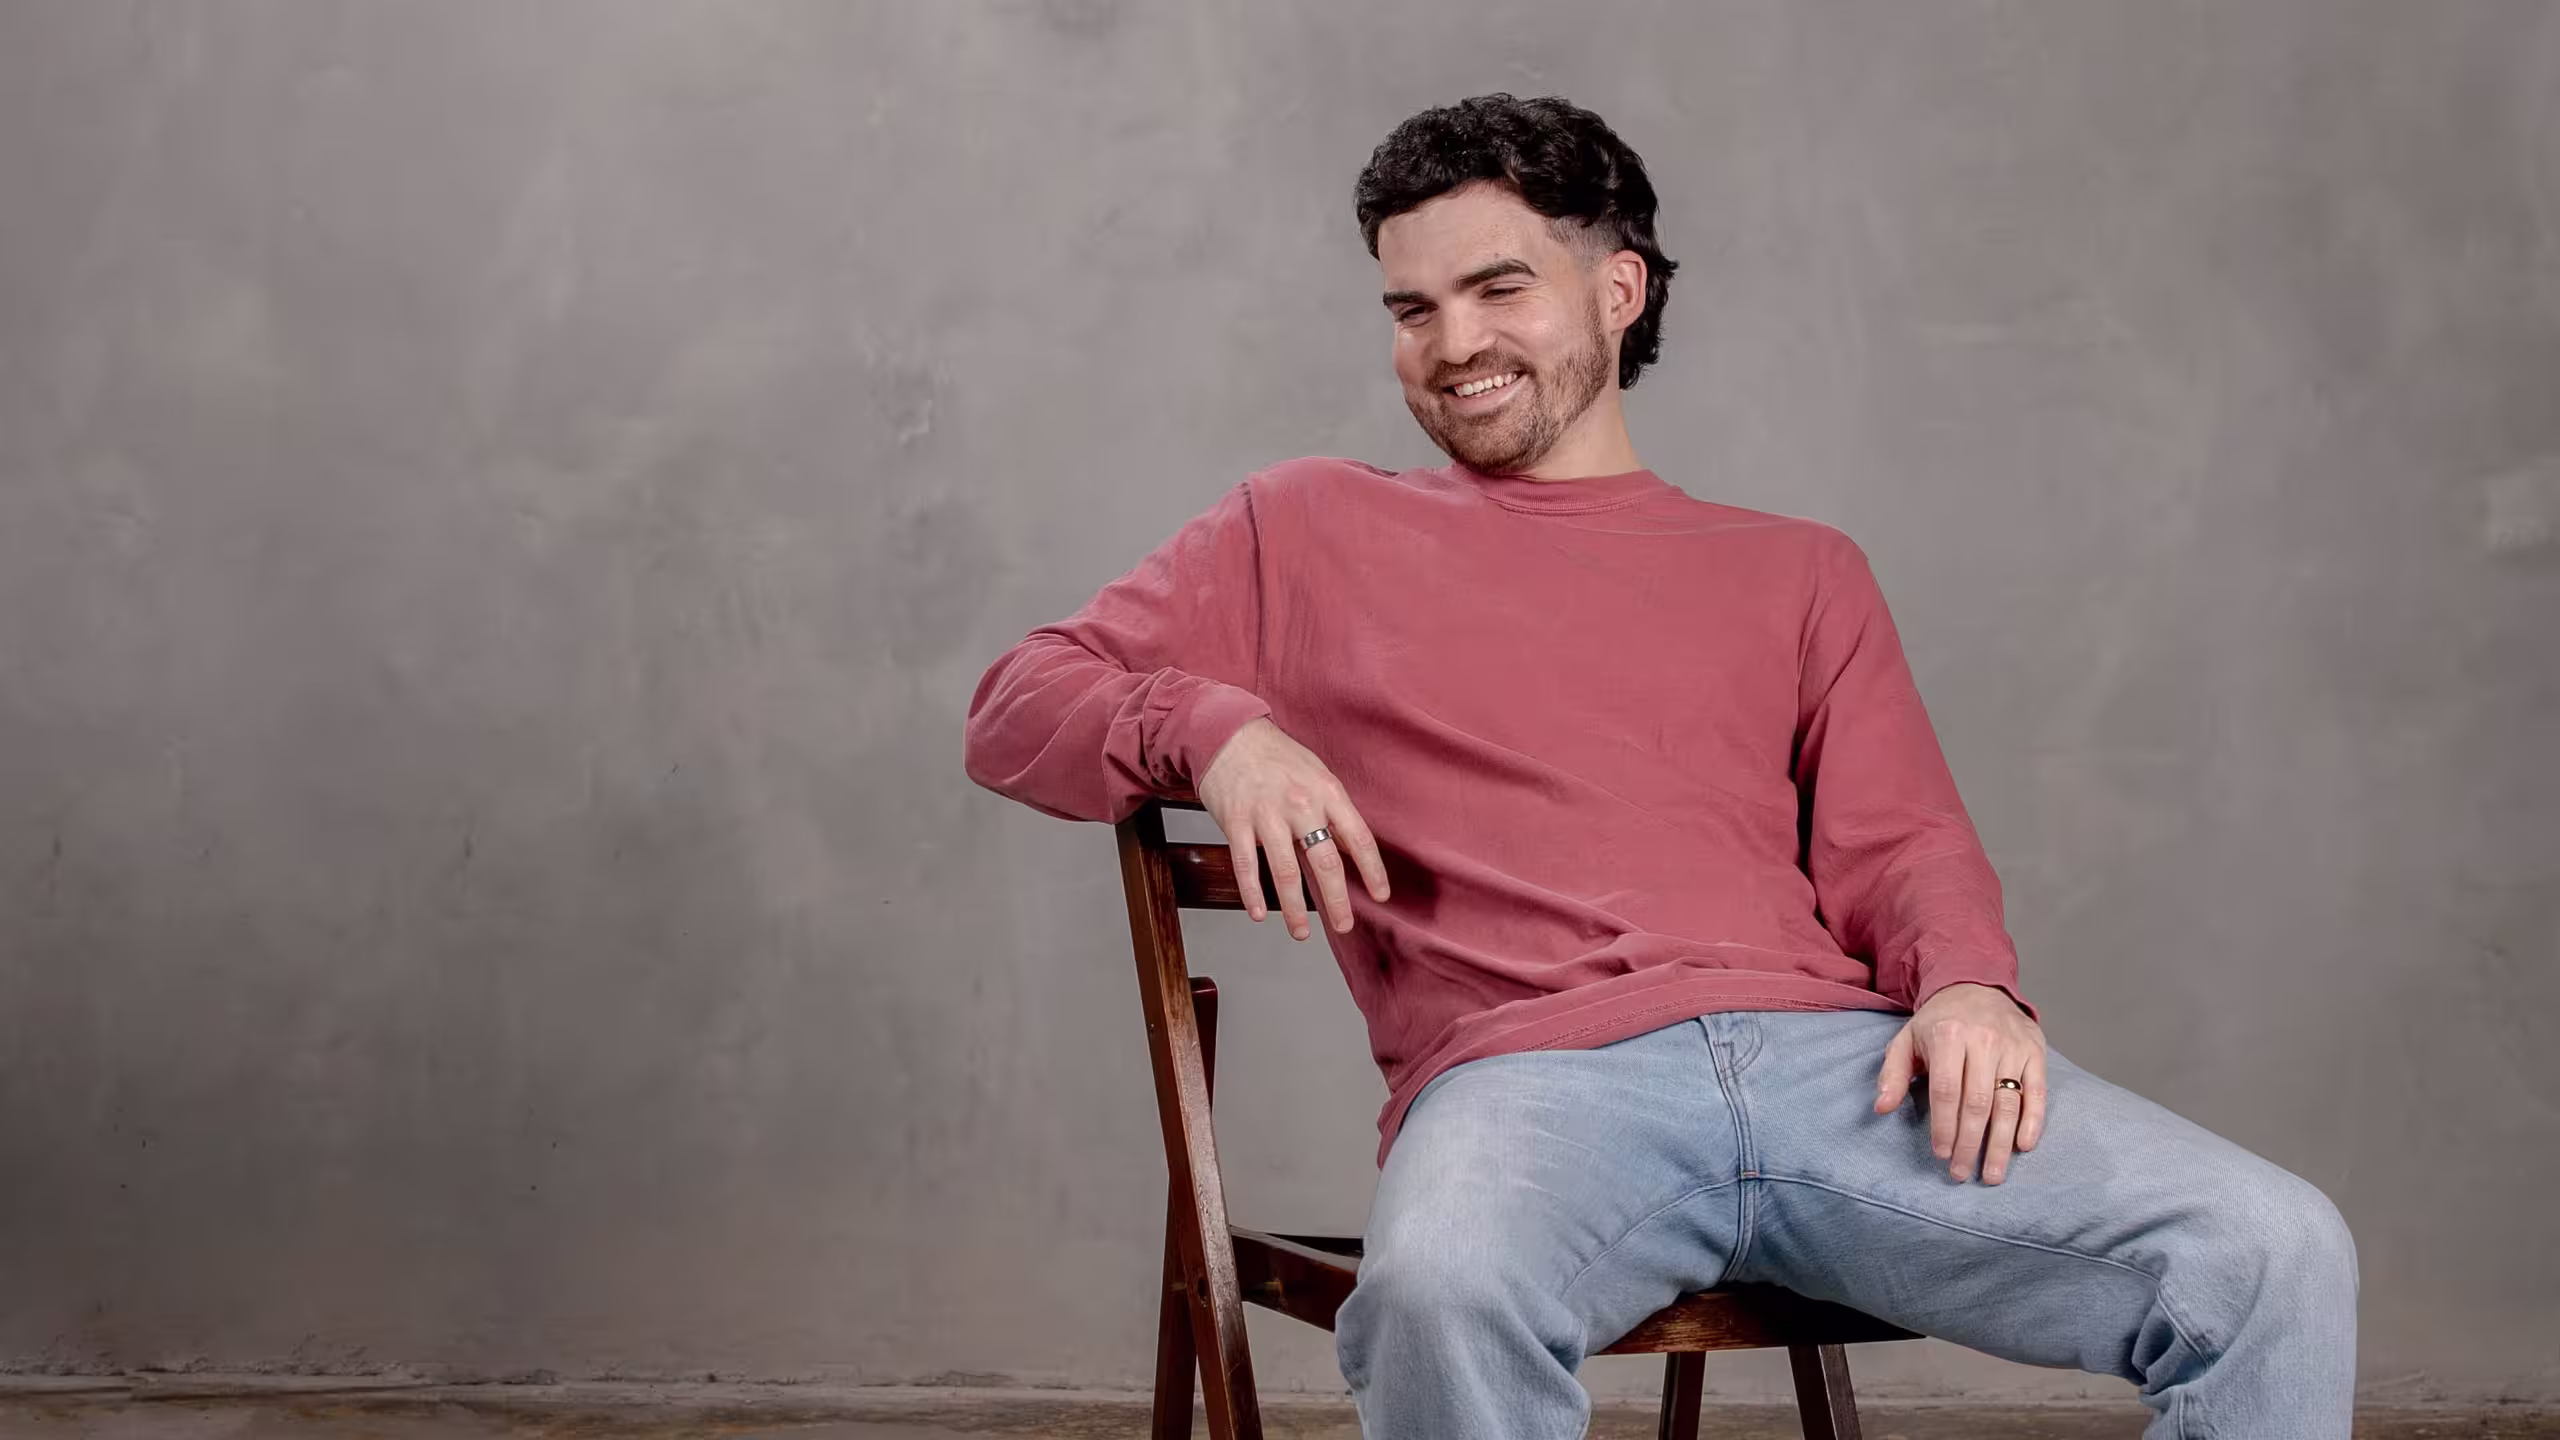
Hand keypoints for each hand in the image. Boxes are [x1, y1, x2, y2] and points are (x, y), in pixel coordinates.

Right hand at [1195, 718, 1390, 940]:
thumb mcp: (1318, 774)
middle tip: (1344, 925)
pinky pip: (1245, 865)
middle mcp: (1300, 804)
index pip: (1359, 837)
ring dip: (1294, 908)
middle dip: (1336, 900)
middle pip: (1324, 861)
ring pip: (1285, 871)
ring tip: (1301, 933)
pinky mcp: (1236, 821)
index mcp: (1327, 792)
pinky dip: (1252, 893)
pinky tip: (1258, 914)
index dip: (1372, 870)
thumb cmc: (1277, 756)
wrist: (1228, 734)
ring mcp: (1266, 814)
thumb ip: (1336, 811)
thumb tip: (1353, 848)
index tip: (1380, 895)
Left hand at [1873, 982, 2046, 1184]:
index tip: (1941, 1154)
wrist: (1976, 985)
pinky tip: (2023, 1146)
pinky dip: (2032, 1121)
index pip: (1946, 1091)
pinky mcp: (2035, 1051)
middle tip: (1963, 1174)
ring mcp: (2012, 1046)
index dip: (1944, 1126)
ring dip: (2001, 1144)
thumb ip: (1893, 1074)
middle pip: (1978, 1103)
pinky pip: (2037, 1092)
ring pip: (2008, 1103)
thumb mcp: (1907, 1039)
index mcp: (1948, 1036)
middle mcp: (1984, 1040)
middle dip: (1970, 1144)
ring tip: (1993, 1174)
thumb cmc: (1939, 1021)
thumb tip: (1881, 1108)